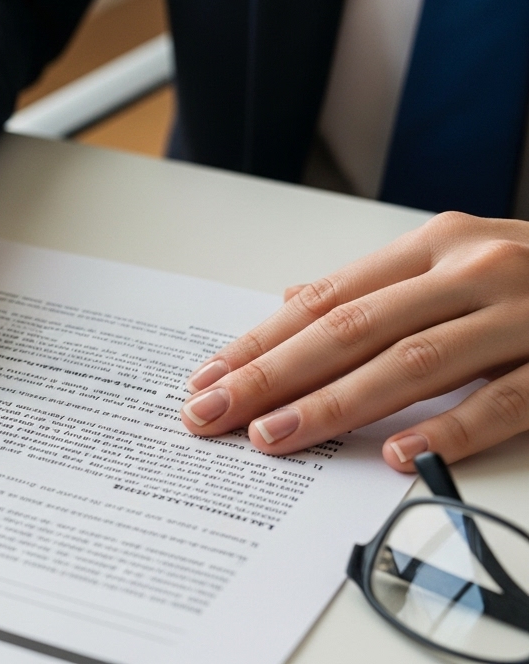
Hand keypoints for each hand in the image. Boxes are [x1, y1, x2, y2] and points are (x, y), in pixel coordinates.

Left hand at [180, 212, 528, 470]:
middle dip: (269, 375)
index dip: (259, 340)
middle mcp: (470, 270)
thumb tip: (292, 303)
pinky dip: (450, 429)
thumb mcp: (458, 262)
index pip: (325, 299)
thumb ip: (381, 288)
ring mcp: (522, 315)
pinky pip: (504, 400)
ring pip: (411, 363)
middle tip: (210, 413)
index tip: (205, 378)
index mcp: (434, 246)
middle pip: (350, 329)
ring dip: (334, 404)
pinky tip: (401, 456)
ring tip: (275, 436)